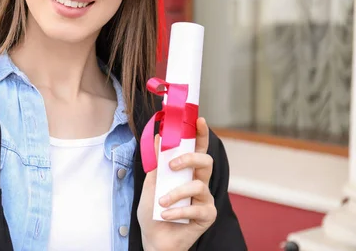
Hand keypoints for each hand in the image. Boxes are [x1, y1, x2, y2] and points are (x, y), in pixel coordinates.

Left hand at [137, 117, 215, 250]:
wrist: (153, 238)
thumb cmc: (153, 210)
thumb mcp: (151, 183)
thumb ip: (156, 163)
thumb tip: (159, 137)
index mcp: (186, 171)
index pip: (197, 148)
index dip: (201, 134)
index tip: (199, 119)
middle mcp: (199, 181)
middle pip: (205, 161)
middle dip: (188, 159)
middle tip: (171, 166)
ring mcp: (205, 198)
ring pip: (198, 185)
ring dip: (175, 193)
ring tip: (161, 203)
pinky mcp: (207, 215)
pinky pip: (196, 207)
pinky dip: (178, 211)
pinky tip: (166, 216)